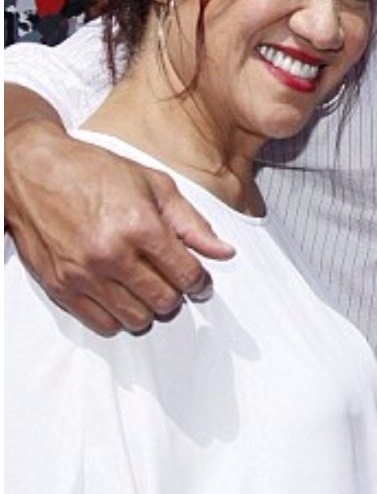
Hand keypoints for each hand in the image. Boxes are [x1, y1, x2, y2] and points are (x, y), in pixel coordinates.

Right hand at [5, 116, 234, 335]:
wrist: (34, 170)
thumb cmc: (95, 172)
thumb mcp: (156, 185)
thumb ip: (192, 223)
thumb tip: (224, 252)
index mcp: (140, 226)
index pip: (187, 276)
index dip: (201, 282)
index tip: (201, 282)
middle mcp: (111, 254)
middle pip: (164, 301)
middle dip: (177, 294)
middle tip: (174, 280)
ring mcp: (83, 274)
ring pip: (136, 319)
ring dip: (149, 307)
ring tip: (148, 285)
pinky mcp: (60, 287)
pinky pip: (102, 323)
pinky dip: (119, 316)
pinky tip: (122, 294)